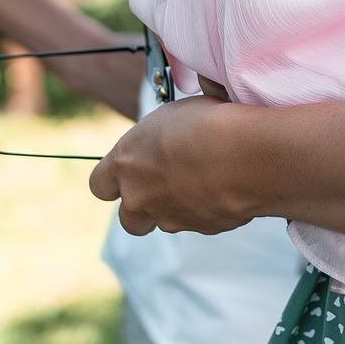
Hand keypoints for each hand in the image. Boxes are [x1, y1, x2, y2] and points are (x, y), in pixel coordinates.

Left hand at [86, 95, 258, 237]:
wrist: (245, 155)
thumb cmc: (208, 124)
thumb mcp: (174, 114)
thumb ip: (161, 133)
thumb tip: (172, 126)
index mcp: (125, 163)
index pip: (99, 185)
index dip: (114, 181)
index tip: (131, 171)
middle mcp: (139, 197)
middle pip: (128, 219)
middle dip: (142, 208)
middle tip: (165, 186)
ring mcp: (169, 218)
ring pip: (165, 222)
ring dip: (178, 207)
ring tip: (205, 179)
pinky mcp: (201, 229)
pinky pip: (200, 222)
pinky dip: (209, 208)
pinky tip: (228, 185)